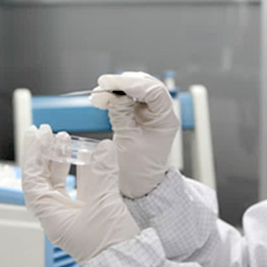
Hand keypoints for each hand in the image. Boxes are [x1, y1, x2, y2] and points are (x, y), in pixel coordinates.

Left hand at [22, 125, 139, 263]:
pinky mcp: (92, 215)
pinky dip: (85, 171)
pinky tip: (91, 156)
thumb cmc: (111, 249)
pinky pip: (82, 188)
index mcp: (53, 217)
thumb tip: (103, 148)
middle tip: (48, 133)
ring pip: (62, 183)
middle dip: (45, 155)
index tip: (38, 136)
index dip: (33, 156)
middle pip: (43, 180)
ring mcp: (75, 215)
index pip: (32, 181)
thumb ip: (102, 173)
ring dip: (63, 161)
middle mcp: (60, 216)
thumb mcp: (104, 205)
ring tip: (67, 140)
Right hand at [90, 72, 178, 198]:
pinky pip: (129, 96)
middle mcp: (161, 113)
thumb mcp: (126, 140)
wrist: (138, 183)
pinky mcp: (140, 113)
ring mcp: (151, 112)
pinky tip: (103, 99)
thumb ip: (120, 114)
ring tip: (100, 96)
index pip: (154, 91)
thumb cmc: (138, 169)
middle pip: (146, 85)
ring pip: (138, 88)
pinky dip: (116, 95)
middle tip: (102, 86)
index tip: (110, 83)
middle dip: (123, 83)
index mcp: (166, 120)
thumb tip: (113, 93)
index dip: (132, 84)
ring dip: (118, 88)